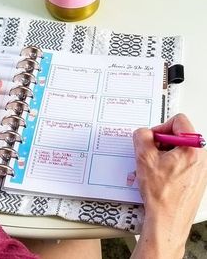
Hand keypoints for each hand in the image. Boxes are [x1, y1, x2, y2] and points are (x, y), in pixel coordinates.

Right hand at [131, 114, 206, 258]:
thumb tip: (143, 133)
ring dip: (164, 155)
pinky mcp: (197, 178)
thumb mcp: (144, 158)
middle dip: (161, 143)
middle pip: (179, 136)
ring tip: (155, 169)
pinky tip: (161, 177)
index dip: (161, 127)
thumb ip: (141, 136)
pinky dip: (170, 165)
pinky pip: (183, 162)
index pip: (179, 121)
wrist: (168, 222)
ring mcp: (200, 169)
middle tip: (151, 155)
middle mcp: (201, 157)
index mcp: (192, 148)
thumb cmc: (161, 196)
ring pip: (179, 150)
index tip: (153, 139)